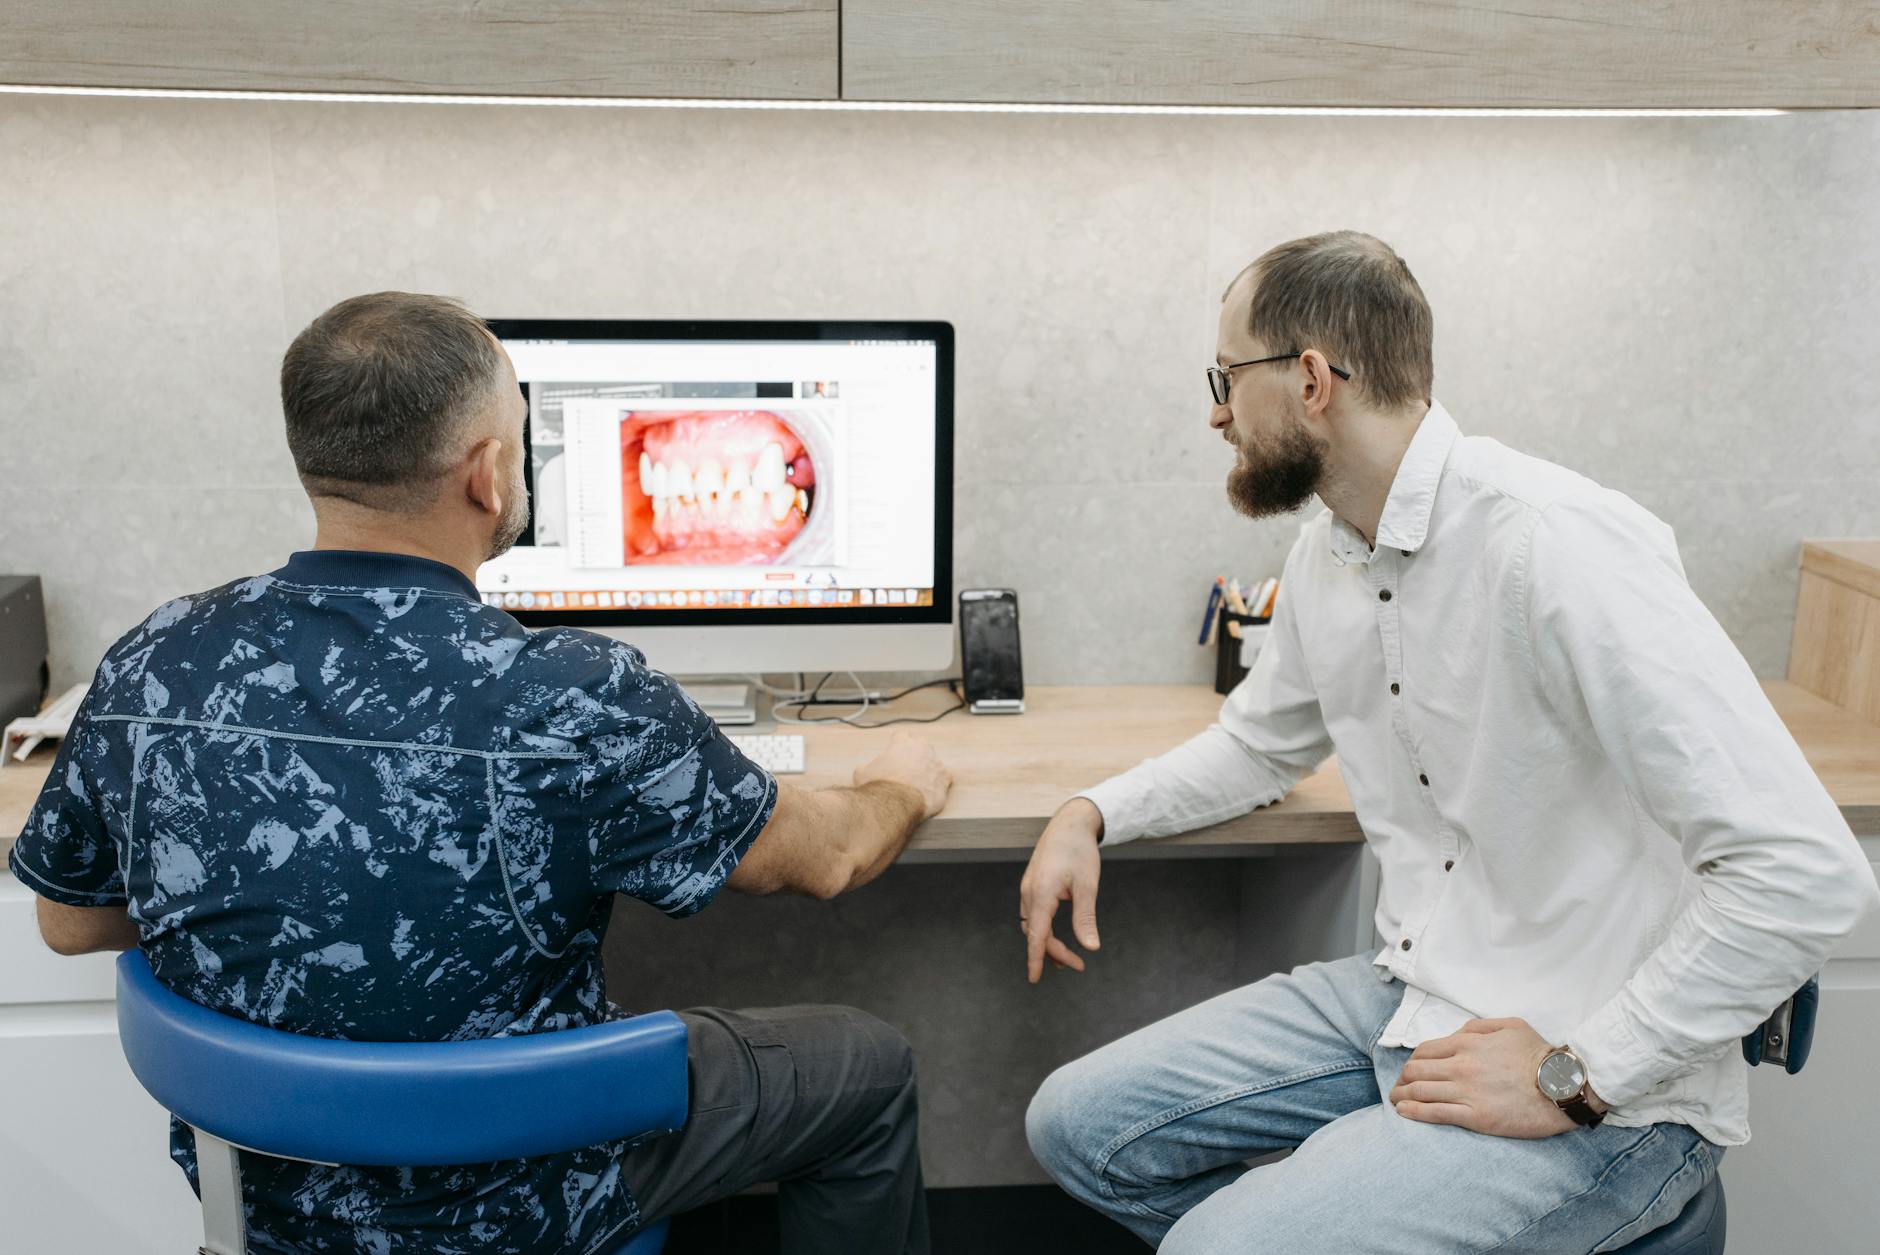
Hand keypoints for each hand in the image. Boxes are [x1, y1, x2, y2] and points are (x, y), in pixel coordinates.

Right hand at [853, 730, 951, 819]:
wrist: (894, 804)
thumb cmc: (878, 787)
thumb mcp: (862, 774)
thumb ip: (864, 768)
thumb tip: (861, 771)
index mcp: (902, 743)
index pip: (902, 735)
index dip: (897, 743)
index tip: (895, 750)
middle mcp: (922, 749)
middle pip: (921, 745)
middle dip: (915, 754)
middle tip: (907, 766)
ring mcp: (936, 763)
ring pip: (934, 762)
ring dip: (928, 769)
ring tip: (920, 782)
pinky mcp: (945, 780)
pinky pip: (945, 778)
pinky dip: (939, 784)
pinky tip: (932, 791)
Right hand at [1018, 798, 1103, 983]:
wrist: (1069, 824)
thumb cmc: (1079, 852)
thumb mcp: (1087, 886)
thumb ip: (1085, 918)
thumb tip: (1091, 947)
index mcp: (1041, 894)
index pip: (1037, 935)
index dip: (1036, 959)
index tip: (1034, 979)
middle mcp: (1029, 893)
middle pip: (1036, 933)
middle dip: (1054, 953)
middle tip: (1078, 965)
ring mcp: (1028, 888)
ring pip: (1033, 925)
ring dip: (1048, 942)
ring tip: (1067, 958)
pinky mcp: (1032, 885)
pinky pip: (1033, 915)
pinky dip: (1043, 929)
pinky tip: (1054, 933)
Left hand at [1389, 1017, 1603, 1138]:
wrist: (1563, 1085)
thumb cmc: (1540, 1055)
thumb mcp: (1510, 1025)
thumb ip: (1479, 1027)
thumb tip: (1457, 1034)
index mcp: (1467, 1044)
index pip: (1425, 1051)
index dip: (1412, 1061)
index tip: (1410, 1071)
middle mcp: (1462, 1066)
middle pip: (1417, 1072)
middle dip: (1402, 1080)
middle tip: (1398, 1087)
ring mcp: (1467, 1092)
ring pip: (1421, 1092)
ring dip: (1402, 1096)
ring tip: (1396, 1101)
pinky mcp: (1477, 1117)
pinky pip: (1436, 1113)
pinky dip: (1414, 1113)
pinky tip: (1404, 1113)